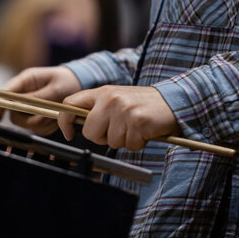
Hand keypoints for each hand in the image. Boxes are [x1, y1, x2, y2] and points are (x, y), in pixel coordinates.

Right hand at [0, 66, 81, 135]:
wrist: (79, 83)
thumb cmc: (67, 81)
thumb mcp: (55, 87)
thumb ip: (39, 97)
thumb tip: (24, 105)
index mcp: (26, 81)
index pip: (5, 94)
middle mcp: (24, 94)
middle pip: (14, 114)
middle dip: (29, 119)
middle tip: (46, 116)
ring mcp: (29, 106)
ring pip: (26, 124)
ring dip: (41, 123)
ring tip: (55, 115)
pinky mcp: (36, 116)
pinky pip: (37, 129)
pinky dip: (47, 127)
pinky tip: (56, 118)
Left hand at [58, 85, 179, 149]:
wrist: (174, 100)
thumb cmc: (142, 105)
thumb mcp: (116, 99)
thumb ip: (96, 108)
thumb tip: (77, 124)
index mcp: (101, 92)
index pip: (70, 104)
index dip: (65, 121)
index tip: (68, 133)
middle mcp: (110, 99)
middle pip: (90, 132)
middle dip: (103, 138)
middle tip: (119, 130)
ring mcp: (124, 110)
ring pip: (111, 142)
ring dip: (124, 140)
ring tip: (135, 127)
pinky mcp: (138, 122)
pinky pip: (129, 145)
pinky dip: (138, 143)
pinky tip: (144, 131)